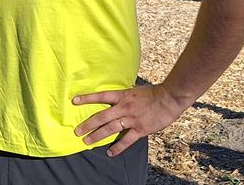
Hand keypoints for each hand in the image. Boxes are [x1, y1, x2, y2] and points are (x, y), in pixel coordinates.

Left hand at [72, 83, 191, 156]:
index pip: (101, 96)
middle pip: (102, 117)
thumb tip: (116, 98)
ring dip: (97, 136)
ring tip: (87, 141)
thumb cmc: (154, 93)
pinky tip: (109, 152)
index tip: (74, 101)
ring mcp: (131, 119)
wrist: (169, 98)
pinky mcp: (140, 129)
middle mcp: (124, 107)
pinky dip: (117, 147)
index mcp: (122, 96)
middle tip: (77, 131)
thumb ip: (124, 96)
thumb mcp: (135, 90)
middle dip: (88, 124)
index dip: (87, 98)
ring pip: (110, 129)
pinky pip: (126, 140)